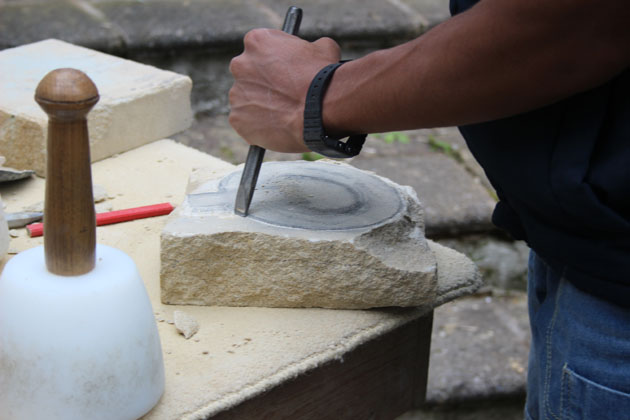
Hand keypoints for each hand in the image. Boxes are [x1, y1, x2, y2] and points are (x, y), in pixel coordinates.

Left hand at [229, 29, 340, 152]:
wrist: (320, 109)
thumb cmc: (323, 77)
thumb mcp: (323, 48)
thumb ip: (310, 46)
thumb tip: (314, 50)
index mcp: (256, 41)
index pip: (260, 49)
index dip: (275, 61)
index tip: (285, 72)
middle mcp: (240, 65)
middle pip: (249, 74)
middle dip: (263, 83)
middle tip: (283, 94)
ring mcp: (236, 94)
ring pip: (246, 99)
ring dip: (260, 105)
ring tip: (283, 114)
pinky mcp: (237, 120)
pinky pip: (245, 122)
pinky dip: (258, 126)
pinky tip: (277, 126)